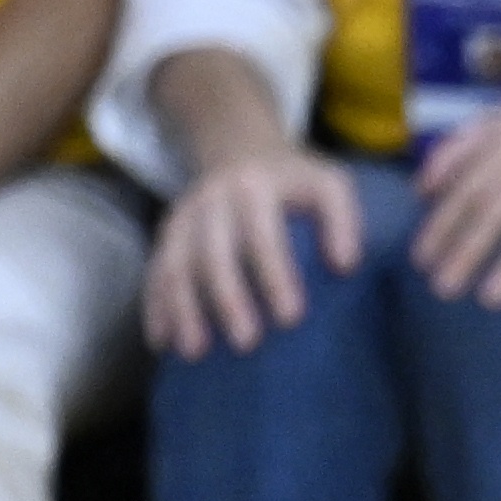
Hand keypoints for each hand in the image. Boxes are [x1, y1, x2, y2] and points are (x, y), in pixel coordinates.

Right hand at [146, 144, 365, 361]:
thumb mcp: (328, 183)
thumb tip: (345, 265)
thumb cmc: (294, 181)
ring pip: (175, 263)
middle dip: (227, 298)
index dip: (275, 275)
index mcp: (254, 187)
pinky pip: (155, 271)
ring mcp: (184, 217)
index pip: (263, 234)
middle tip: (246, 343)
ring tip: (194, 352)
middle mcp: (212, 200)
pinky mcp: (167, 235)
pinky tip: (161, 343)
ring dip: (183, 309)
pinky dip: (156, 306)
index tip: (291, 318)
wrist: (238, 147)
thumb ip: (342, 217)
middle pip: (213, 252)